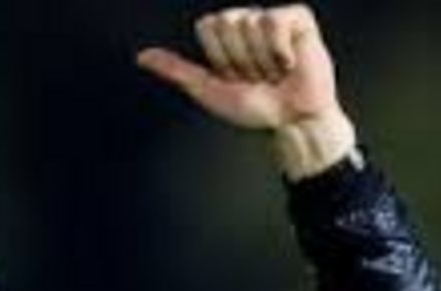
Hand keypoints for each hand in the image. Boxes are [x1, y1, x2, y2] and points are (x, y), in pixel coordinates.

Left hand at [137, 4, 339, 129]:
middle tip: (257, 76)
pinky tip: (289, 64)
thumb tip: (142, 56)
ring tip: (275, 73)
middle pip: (226, 21)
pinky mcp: (298, 19)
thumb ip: (176, 70)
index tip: (234, 76)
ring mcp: (273, 19)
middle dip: (239, 58)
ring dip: (261, 59)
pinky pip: (275, 20)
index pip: (208, 26)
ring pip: (250, 23)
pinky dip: (279, 50)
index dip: (219, 56)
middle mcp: (247, 22)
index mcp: (225, 35)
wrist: (291, 120)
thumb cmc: (254, 108)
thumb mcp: (207, 90)